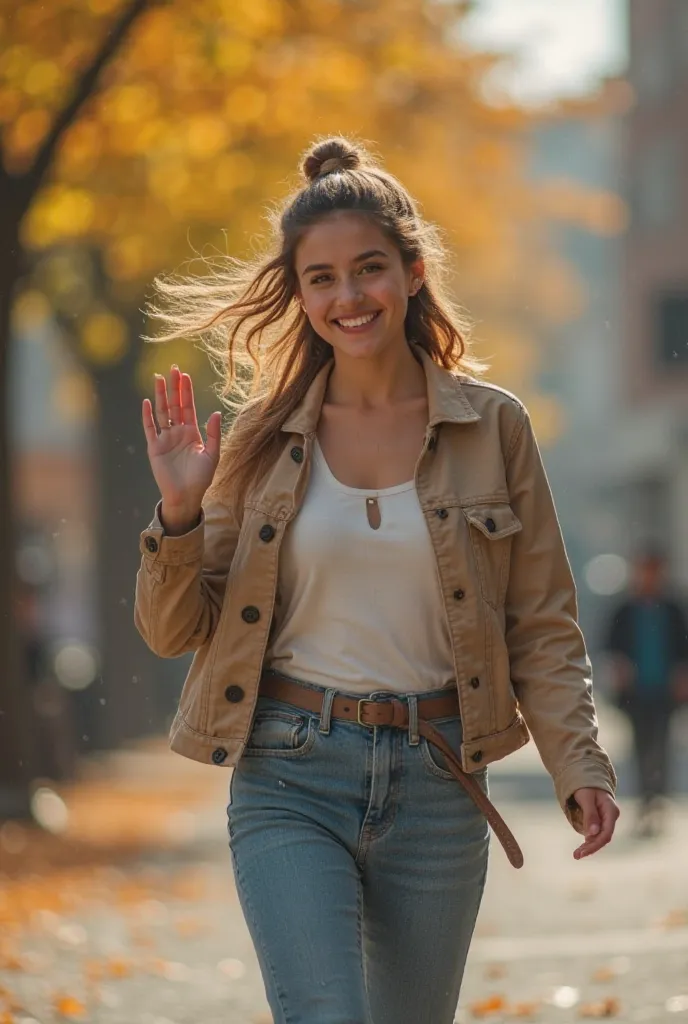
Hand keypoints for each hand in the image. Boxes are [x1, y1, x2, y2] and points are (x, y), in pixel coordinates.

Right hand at [142, 365, 221, 513]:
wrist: (186, 496)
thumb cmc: (201, 478)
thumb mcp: (212, 455)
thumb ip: (213, 434)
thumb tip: (215, 412)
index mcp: (192, 433)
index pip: (188, 407)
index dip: (186, 391)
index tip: (185, 375)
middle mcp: (177, 432)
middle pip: (174, 405)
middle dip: (174, 387)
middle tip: (173, 368)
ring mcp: (165, 439)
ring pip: (162, 412)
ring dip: (161, 396)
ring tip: (159, 379)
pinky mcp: (155, 448)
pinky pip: (150, 429)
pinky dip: (147, 416)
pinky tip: (147, 402)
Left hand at [572, 788, 619, 859]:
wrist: (588, 778)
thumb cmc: (586, 786)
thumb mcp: (586, 798)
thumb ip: (590, 815)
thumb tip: (592, 834)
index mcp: (611, 811)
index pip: (606, 833)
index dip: (595, 845)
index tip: (583, 852)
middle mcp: (611, 817)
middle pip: (603, 837)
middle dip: (590, 848)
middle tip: (576, 856)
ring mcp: (606, 820)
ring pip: (599, 837)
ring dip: (589, 846)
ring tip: (577, 854)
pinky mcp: (600, 821)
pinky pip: (596, 834)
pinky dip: (589, 841)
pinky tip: (582, 847)